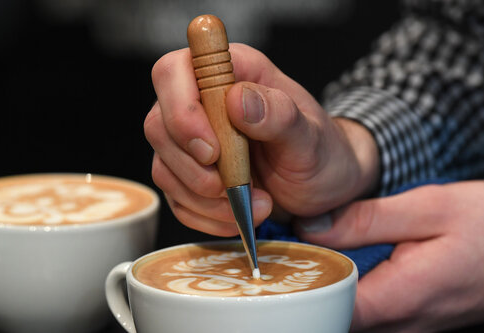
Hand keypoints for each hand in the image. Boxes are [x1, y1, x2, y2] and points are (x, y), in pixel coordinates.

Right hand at [145, 43, 378, 235]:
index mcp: (231, 72)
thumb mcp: (310, 136)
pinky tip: (238, 216)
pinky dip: (207, 216)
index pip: (174, 72)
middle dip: (194, 169)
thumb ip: (278, 115)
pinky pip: (176, 198)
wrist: (325, 184)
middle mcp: (202, 101)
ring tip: (256, 205)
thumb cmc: (321, 151)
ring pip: (163, 167)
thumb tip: (237, 99)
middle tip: (237, 189)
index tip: (213, 151)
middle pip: (159, 125)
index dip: (181, 111)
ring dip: (205, 199)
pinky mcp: (190, 175)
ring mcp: (191, 140)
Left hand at [296, 181, 483, 331]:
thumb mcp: (433, 208)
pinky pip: (369, 296)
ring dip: (331, 265)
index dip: (292, 273)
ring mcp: (406, 322)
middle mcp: (397, 322)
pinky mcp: (414, 312)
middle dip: (306, 266)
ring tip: (322, 227)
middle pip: (327, 304)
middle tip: (295, 224)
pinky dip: (356, 269)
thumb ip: (368, 218)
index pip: (319, 303)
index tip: (278, 240)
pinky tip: (356, 240)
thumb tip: (312, 223)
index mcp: (396, 299)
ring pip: (347, 300)